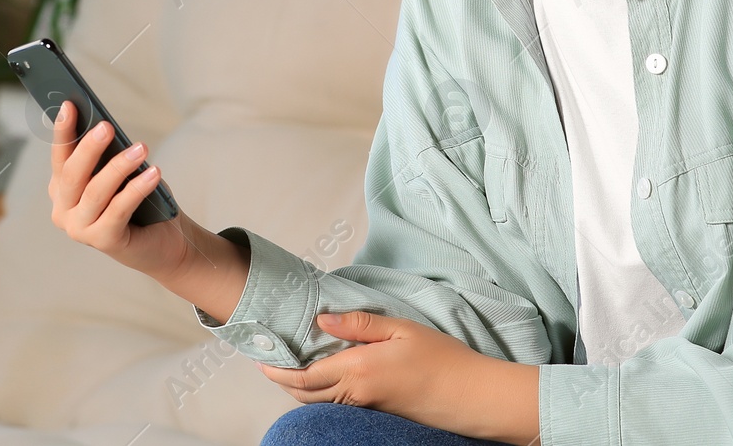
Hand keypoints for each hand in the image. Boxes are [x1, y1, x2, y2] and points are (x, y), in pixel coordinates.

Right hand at [47, 99, 189, 278]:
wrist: (165, 242)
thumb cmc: (141, 202)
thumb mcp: (122, 174)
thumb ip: (109, 158)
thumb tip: (107, 130)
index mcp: (61, 190)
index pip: (60, 157)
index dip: (63, 131)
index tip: (69, 105)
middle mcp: (63, 211)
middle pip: (73, 175)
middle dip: (89, 148)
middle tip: (106, 126)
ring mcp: (79, 230)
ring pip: (95, 192)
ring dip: (119, 167)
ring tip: (141, 148)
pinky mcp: (102, 242)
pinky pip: (118, 210)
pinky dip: (136, 189)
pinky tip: (154, 173)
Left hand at [257, 311, 539, 444]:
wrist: (472, 396)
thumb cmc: (442, 358)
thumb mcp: (401, 329)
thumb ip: (359, 324)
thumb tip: (322, 320)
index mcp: (358, 369)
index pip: (305, 374)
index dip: (279, 368)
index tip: (260, 358)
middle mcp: (357, 394)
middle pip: (306, 393)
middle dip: (284, 380)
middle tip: (270, 363)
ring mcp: (368, 407)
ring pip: (321, 402)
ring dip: (301, 387)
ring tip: (292, 368)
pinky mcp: (379, 413)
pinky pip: (340, 405)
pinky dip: (323, 393)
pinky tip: (327, 377)